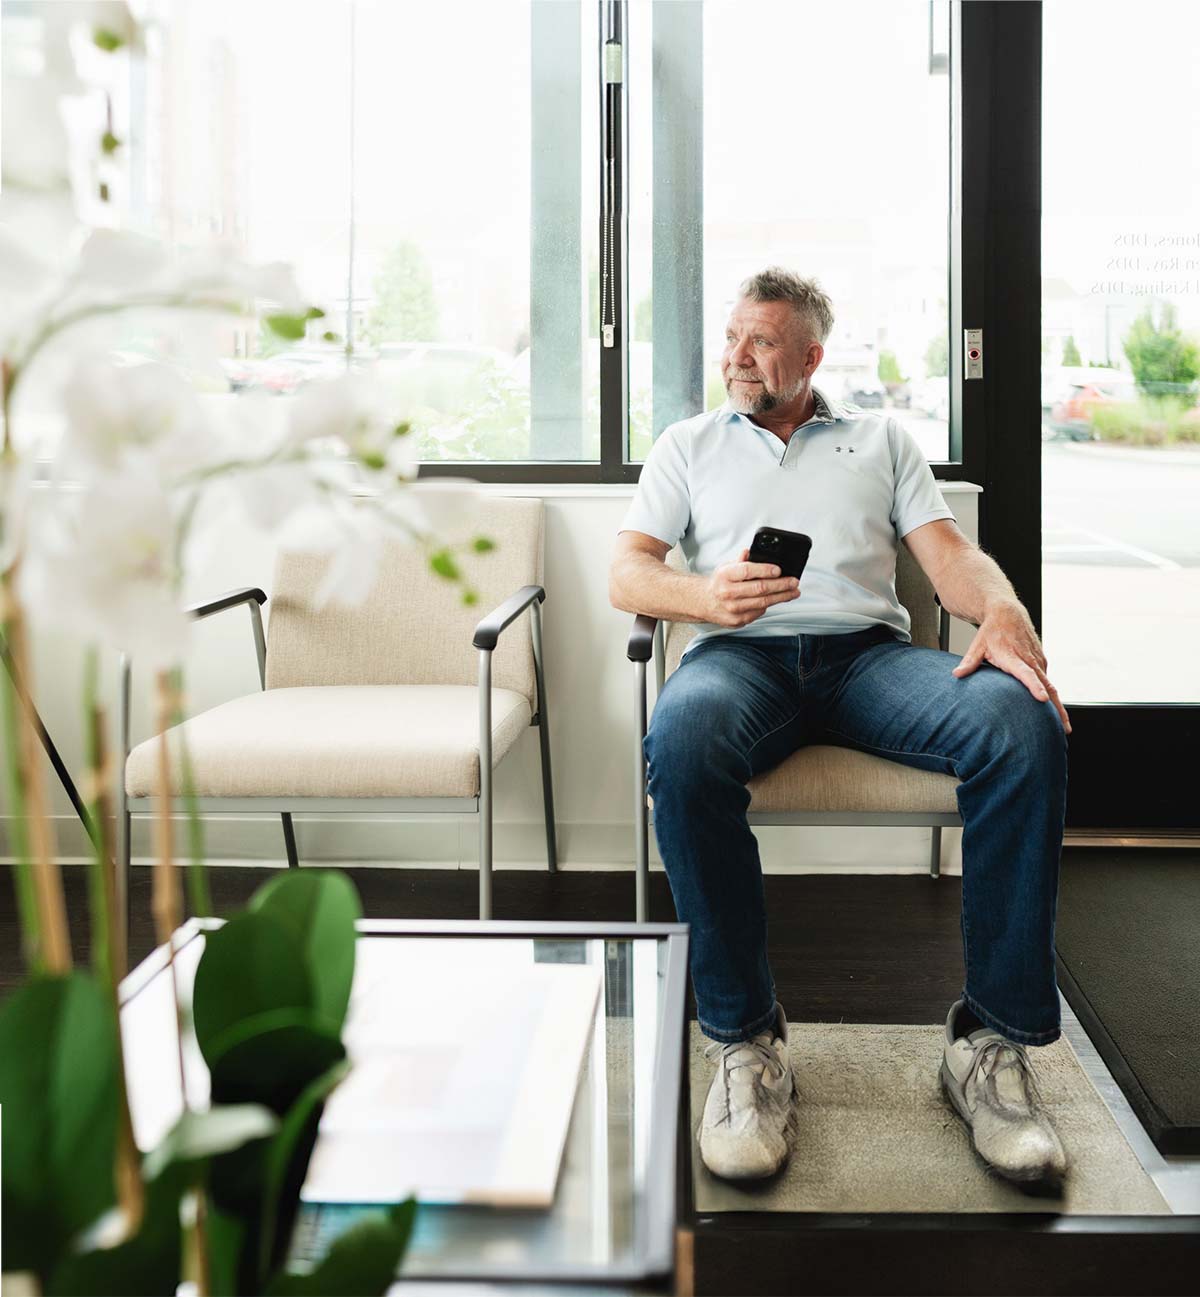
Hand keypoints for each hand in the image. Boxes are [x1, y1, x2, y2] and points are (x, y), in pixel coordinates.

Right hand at [704, 548, 800, 627]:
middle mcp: (727, 593)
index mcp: (724, 576)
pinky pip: (759, 612)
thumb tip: (749, 552)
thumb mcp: (726, 567)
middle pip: (759, 589)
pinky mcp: (738, 621)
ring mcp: (732, 609)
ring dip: (781, 597)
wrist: (704, 602)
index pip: (747, 572)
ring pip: (763, 603)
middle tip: (794, 582)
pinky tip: (776, 599)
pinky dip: (769, 605)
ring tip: (793, 592)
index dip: (765, 570)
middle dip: (781, 585)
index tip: (779, 570)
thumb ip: (740, 561)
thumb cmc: (719, 583)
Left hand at [951, 601, 1070, 733]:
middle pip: (1047, 686)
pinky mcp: (1042, 661)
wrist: (1008, 613)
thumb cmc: (992, 632)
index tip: (1043, 699)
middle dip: (1057, 708)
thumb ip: (969, 662)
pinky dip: (1053, 695)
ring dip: (1059, 706)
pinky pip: (1048, 681)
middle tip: (1064, 728)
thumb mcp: (977, 646)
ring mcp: (1038, 661)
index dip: (1034, 686)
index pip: (1026, 674)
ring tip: (1064, 727)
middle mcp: (1030, 659)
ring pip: (1051, 685)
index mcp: (1013, 657)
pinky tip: (1055, 712)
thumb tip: (956, 674)